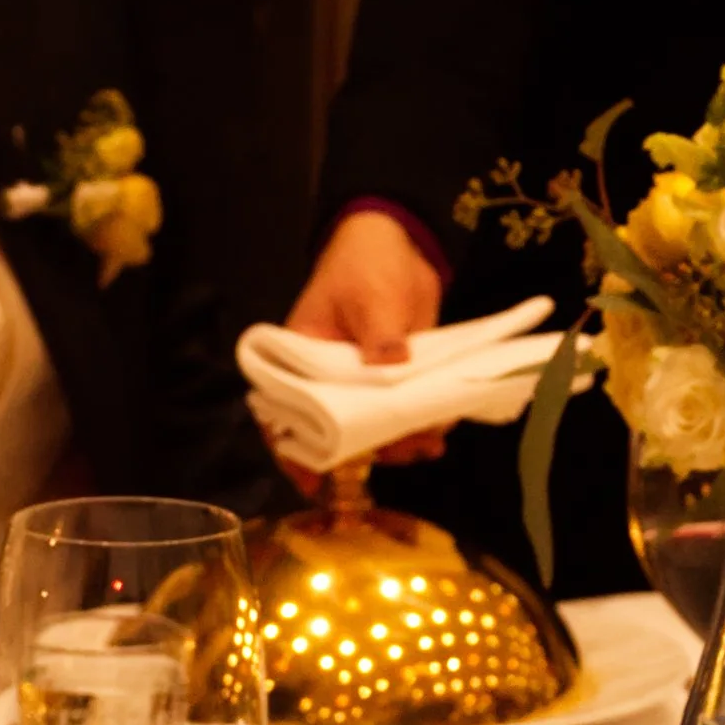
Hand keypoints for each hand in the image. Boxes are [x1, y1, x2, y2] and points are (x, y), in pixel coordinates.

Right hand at [264, 211, 451, 477]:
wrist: (401, 242)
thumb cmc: (364, 262)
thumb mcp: (369, 294)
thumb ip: (380, 334)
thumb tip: (390, 364)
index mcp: (301, 361)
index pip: (285, 414)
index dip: (294, 452)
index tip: (313, 482)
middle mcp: (328, 381)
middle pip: (335, 432)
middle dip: (363, 452)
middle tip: (394, 456)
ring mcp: (364, 384)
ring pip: (374, 428)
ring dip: (398, 443)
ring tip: (426, 446)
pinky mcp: (397, 381)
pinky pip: (404, 412)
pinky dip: (421, 425)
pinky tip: (439, 432)